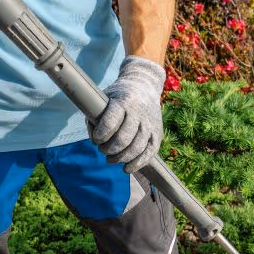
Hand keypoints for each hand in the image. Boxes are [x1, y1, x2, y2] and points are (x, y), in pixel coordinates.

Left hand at [89, 56, 164, 173]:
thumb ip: (95, 118)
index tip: (96, 140)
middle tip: (102, 150)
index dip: (101, 134)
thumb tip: (94, 141)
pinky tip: (126, 168)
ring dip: (121, 158)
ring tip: (110, 159)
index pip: (111, 121)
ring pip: (137, 148)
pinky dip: (137, 163)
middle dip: (109, 149)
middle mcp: (139, 112)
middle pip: (124, 138)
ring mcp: (150, 123)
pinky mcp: (158, 133)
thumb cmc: (118, 97)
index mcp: (124, 101)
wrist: (144, 86)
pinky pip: (149, 153)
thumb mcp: (103, 99)